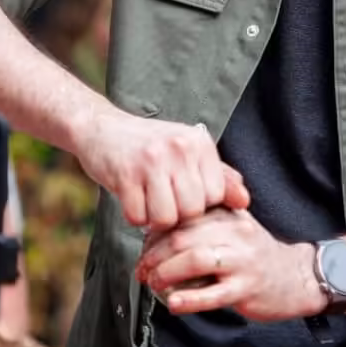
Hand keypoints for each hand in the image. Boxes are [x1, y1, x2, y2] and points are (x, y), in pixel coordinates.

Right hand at [74, 108, 248, 227]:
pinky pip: (138, 217)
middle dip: (178, 215)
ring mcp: (152, 160)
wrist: (100, 127)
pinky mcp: (125, 174)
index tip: (184, 196)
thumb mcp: (187, 152)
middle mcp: (179, 148)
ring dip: (155, 219)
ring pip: (166, 218)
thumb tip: (245, 202)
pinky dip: (134, 216)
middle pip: (193, 210)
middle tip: (163, 200)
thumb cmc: (148, 145)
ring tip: (148, 201)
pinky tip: (131, 198)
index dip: (201, 205)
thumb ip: (218, 176)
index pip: (217, 195)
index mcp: (199, 143)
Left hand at [134, 208, 324, 321]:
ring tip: (154, 283)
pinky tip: (174, 303)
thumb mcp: (235, 225)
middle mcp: (236, 232)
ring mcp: (243, 260)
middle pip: (183, 236)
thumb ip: (204, 221)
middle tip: (143, 269)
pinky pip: (213, 294)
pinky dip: (189, 299)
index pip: (183, 215)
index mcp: (229, 213)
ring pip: (196, 259)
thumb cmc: (257, 255)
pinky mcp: (247, 288)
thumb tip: (158, 228)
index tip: (145, 248)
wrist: (296, 277)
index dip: (156, 232)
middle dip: (154, 255)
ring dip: (166, 273)